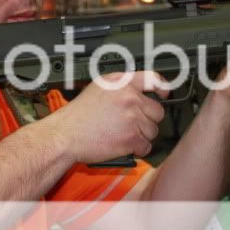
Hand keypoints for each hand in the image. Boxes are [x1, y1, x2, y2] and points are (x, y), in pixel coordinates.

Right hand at [48, 71, 168, 163]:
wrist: (64, 136)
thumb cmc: (77, 116)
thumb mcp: (98, 89)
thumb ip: (121, 88)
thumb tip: (140, 94)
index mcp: (120, 82)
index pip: (152, 79)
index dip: (162, 87)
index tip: (164, 94)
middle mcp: (128, 97)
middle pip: (157, 111)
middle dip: (147, 120)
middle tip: (131, 124)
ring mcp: (132, 117)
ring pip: (152, 130)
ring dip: (141, 136)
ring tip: (122, 135)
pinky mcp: (131, 137)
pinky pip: (146, 146)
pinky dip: (137, 149)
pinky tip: (122, 145)